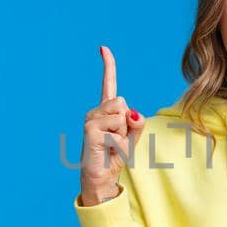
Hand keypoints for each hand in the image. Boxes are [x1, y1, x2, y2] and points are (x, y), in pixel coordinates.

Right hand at [79, 45, 146, 205]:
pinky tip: (107, 151)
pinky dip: (119, 145)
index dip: (108, 66)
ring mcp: (90, 120)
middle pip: (122, 102)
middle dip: (128, 124)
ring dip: (124, 135)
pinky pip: (117, 131)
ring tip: (112, 146)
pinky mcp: (90, 131)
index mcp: (106, 111)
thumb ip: (137, 123)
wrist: (102, 179)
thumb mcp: (132, 138)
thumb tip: (132, 113)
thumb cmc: (115, 157)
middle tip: (117, 140)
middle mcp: (95, 112)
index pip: (108, 84)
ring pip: (121, 115)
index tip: (103, 48)